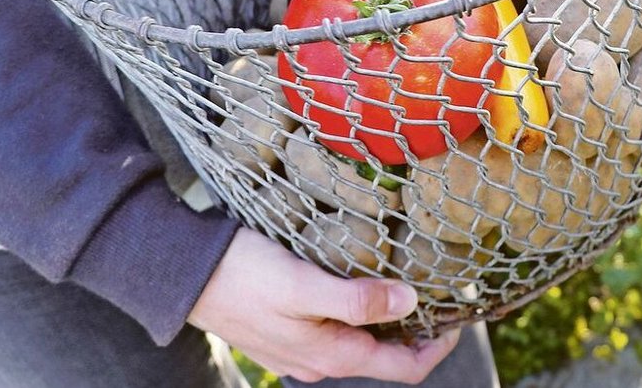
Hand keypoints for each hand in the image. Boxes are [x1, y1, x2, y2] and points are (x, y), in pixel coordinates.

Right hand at [188, 228, 459, 382]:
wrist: (180, 274)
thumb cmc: (242, 273)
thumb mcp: (304, 284)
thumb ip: (356, 300)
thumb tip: (409, 305)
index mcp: (331, 356)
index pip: (405, 369)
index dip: (439, 345)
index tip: (461, 313)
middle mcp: (319, 361)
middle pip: (385, 355)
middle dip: (417, 328)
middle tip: (441, 288)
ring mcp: (300, 350)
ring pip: (360, 341)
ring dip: (387, 317)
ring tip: (407, 277)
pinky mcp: (284, 332)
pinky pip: (335, 329)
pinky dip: (358, 311)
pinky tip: (360, 279)